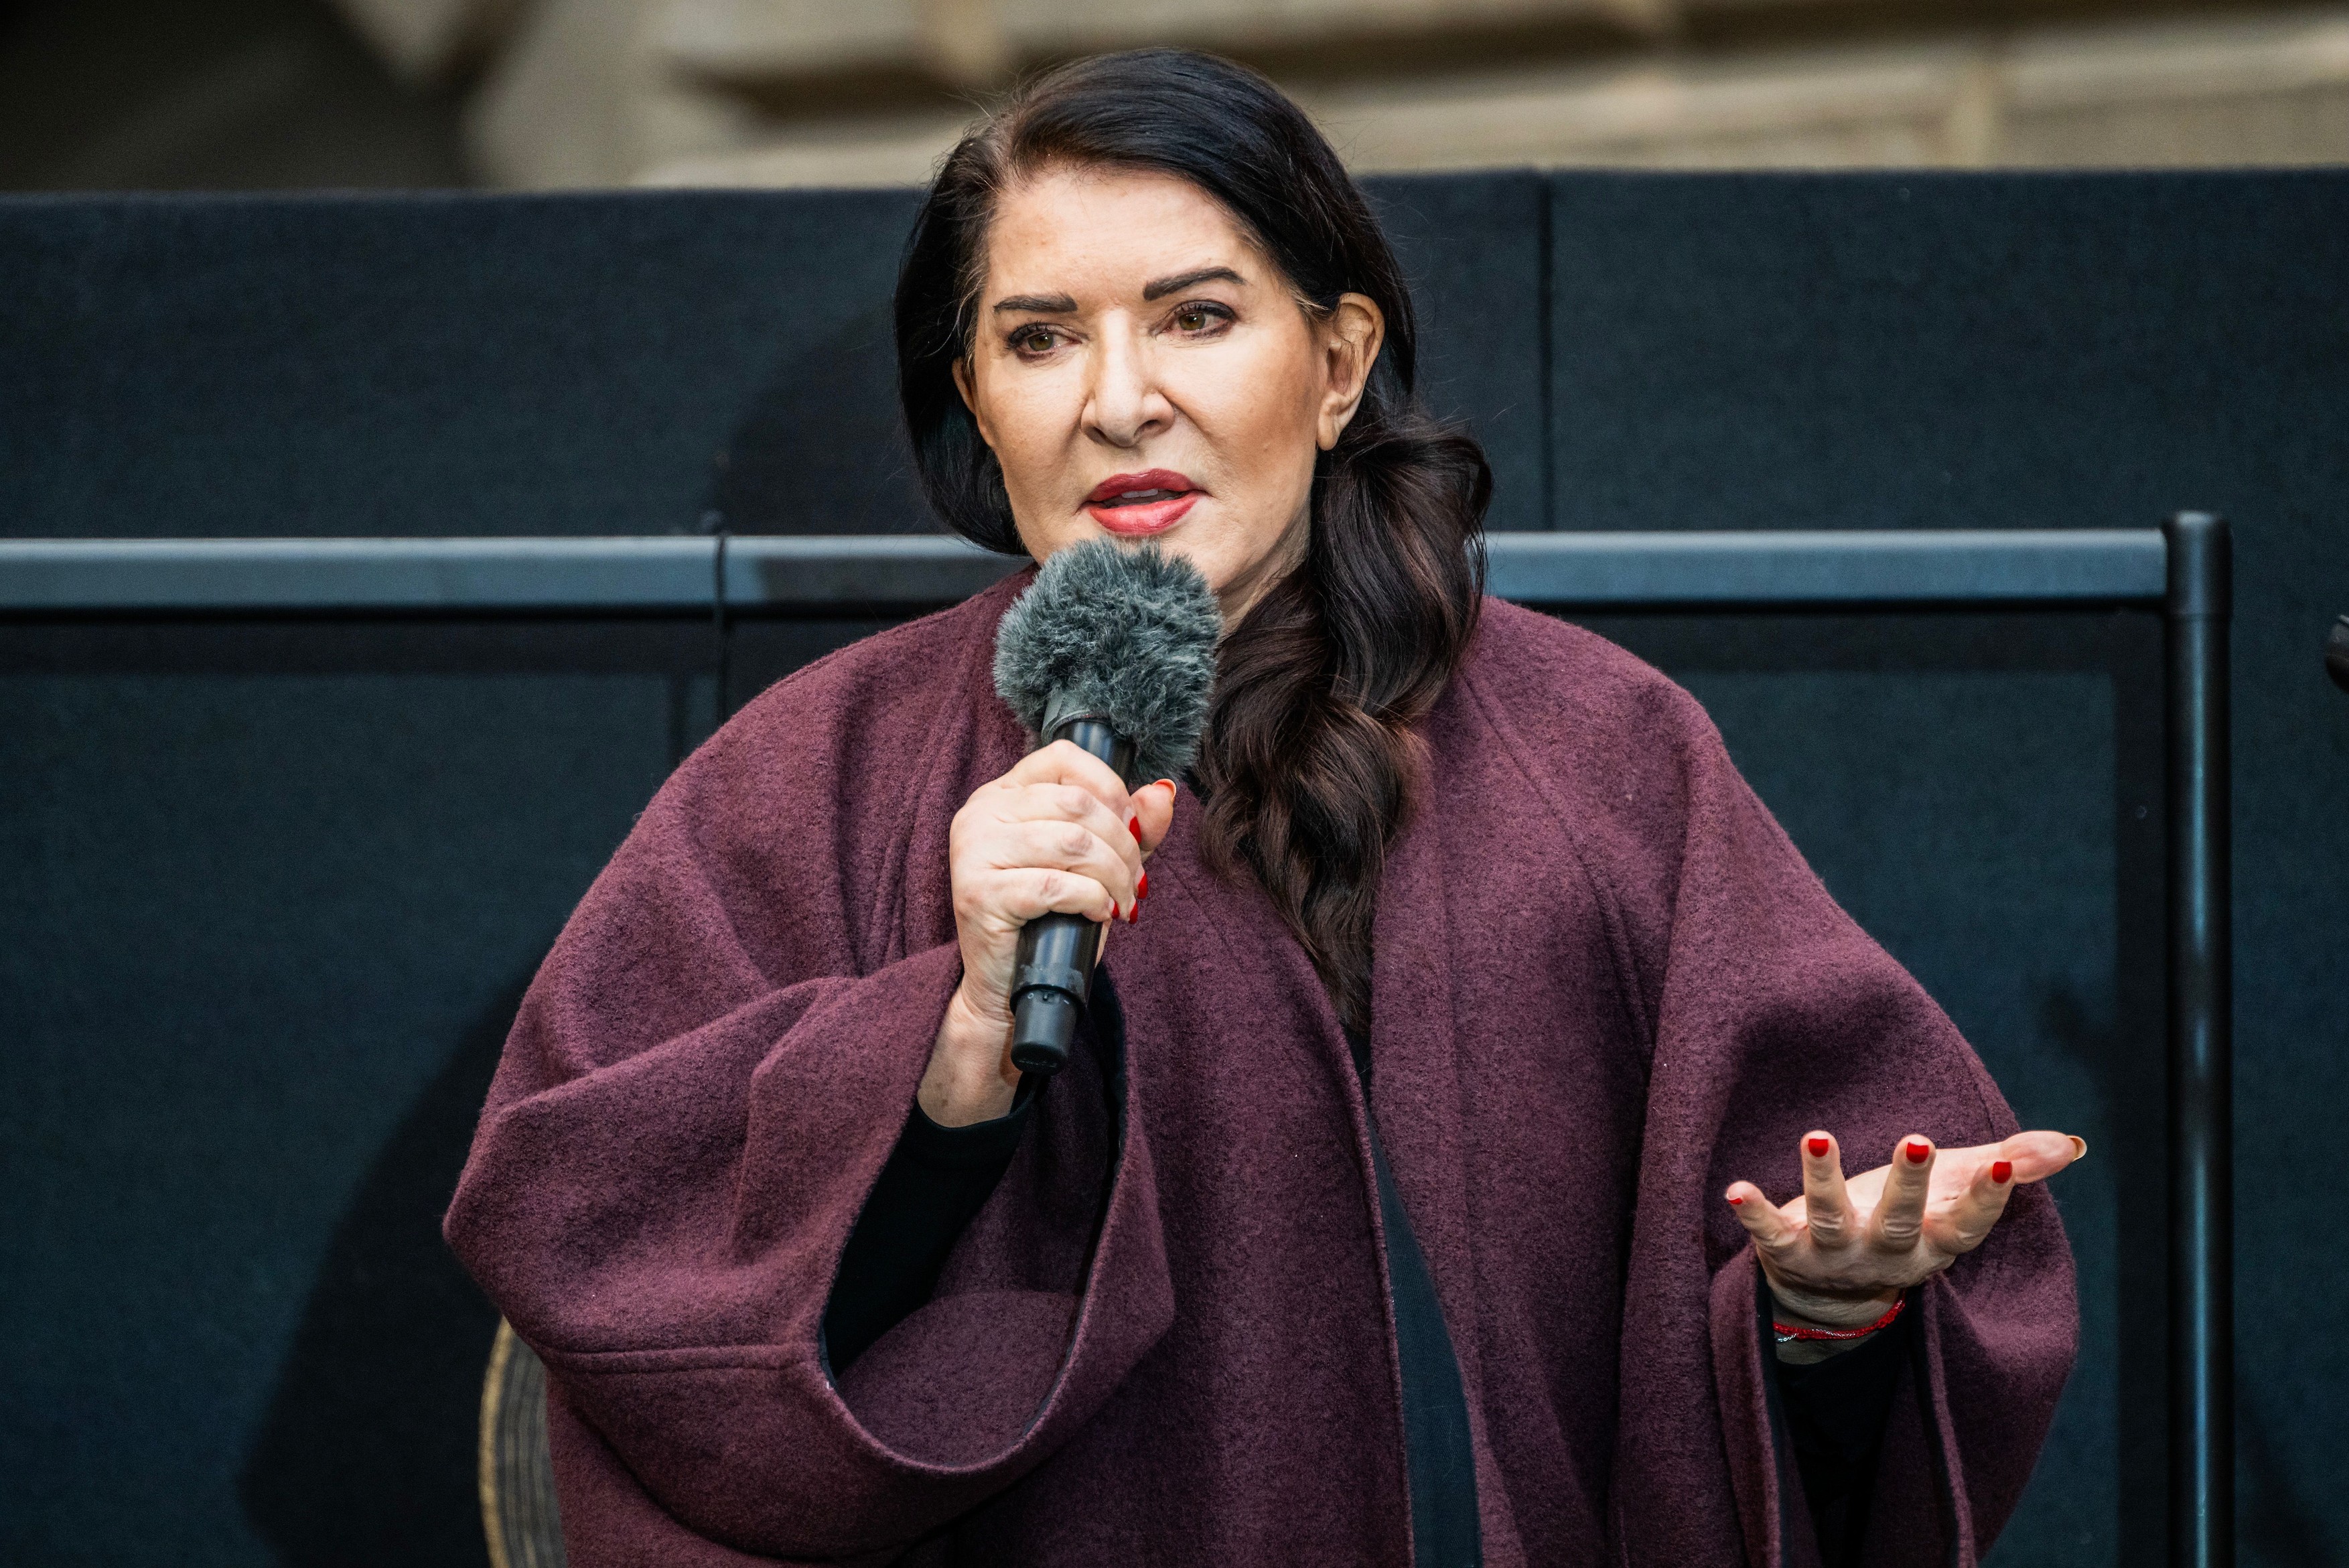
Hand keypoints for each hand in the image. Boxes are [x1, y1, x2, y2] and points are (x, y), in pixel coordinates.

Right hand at [920, 742, 1177, 1126]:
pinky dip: (1092, 900)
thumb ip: (1130, 826)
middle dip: (1123, 844)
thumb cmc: (1048, 920)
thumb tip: (1164, 792)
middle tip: (1136, 881)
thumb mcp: (1094, 864)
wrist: (1005, 987)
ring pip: (1072, 842)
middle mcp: (981, 814)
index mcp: (1002, 794)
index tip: (1131, 827)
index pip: (1062, 757)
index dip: (1110, 788)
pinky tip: (1099, 914)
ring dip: (1115, 876)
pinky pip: (1057, 885)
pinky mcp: (979, 894)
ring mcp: (974, 852)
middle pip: (1077, 804)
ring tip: (1123, 901)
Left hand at [1725, 1128, 2084, 1332]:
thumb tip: (2071, 1145)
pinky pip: (1768, 1234)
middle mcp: (1886, 1253)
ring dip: (1823, 1179)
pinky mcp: (1787, 1253)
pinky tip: (1734, 1189)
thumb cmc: (1903, 1222)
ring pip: (1831, 1219)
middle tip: (1916, 1141)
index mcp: (1933, 1241)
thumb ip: (2009, 1166)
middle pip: (1900, 1221)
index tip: (2000, 1163)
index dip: (1986, 1198)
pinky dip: (1753, 1213)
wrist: (1833, 1292)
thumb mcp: (1953, 1195)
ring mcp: (1835, 1256)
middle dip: (1909, 1185)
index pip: (1966, 1225)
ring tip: (1816, 1135)